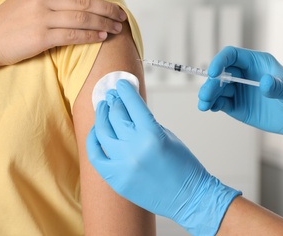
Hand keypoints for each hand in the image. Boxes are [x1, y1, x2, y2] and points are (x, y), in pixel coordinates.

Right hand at [0, 0, 126, 67]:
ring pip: (82, 18)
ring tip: (116, 28)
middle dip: (107, 8)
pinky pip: (73, 35)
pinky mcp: (42, 37)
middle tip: (121, 15)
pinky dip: (90, 36)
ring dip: (103, 23)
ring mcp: (42, 18)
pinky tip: (101, 37)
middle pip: (85, 2)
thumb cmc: (7, 22)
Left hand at [86, 80, 240, 234]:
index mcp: (151, 134)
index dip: (125, 91)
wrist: (189, 198)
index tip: (121, 85)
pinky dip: (93, 140)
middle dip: (114, 102)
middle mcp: (135, 148)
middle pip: (116, 116)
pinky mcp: (116, 179)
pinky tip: (96, 130)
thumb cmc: (184, 167)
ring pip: (103, 132)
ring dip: (102, 116)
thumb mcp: (167, 136)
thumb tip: (128, 110)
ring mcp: (123, 165)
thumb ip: (146, 122)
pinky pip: (96, 156)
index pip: (132, 104)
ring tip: (103, 108)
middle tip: (113, 96)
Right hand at [198, 46, 282, 143]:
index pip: (231, 56)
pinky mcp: (237, 106)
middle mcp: (244, 75)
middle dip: (211, 84)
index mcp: (255, 63)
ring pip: (217, 90)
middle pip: (220, 74)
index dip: (219, 61)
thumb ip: (278, 86)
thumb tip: (265, 82)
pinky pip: (220, 103)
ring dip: (208, 96)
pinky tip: (210, 108)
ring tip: (204, 105)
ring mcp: (239, 91)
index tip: (213, 73)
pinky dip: (213, 105)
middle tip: (206, 95)